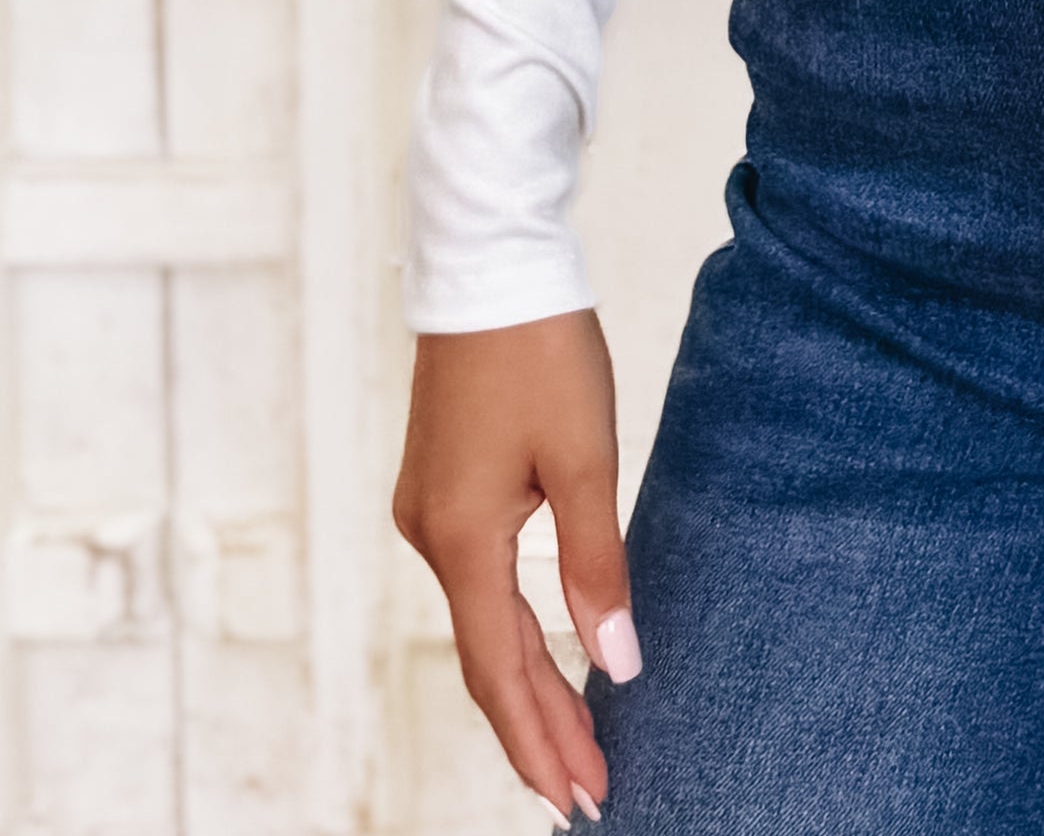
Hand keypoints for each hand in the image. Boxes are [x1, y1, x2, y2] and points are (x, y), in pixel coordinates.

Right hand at [393, 310, 635, 822]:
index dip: (540, 742)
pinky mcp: (440, 482)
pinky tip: (537, 650)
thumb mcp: (584, 456)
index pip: (500, 673)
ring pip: (479, 622)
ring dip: (526, 682)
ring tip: (574, 741)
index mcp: (461, 539)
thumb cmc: (539, 349)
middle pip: (485, 659)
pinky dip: (508, 630)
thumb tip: (615, 665)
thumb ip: (596, 566)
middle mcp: (429, 535)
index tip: (580, 798)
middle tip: (586, 793)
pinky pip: (474, 582)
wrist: (487, 261)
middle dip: (537, 729)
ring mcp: (428, 508)